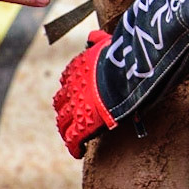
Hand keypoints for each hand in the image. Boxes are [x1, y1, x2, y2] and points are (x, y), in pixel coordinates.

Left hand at [54, 30, 115, 157]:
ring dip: (67, 129)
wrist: (127, 74)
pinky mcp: (81, 125)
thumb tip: (94, 36)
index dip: (72, 88)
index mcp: (78, 66)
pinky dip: (74, 146)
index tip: (77, 94)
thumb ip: (99, 39)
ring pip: (63, 122)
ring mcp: (75, 106)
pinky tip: (79, 152)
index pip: (68, 79)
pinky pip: (73, 139)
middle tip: (72, 117)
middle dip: (65, 108)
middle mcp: (72, 86)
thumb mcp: (109, 42)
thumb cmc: (124, 57)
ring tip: (73, 136)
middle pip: (61, 101)